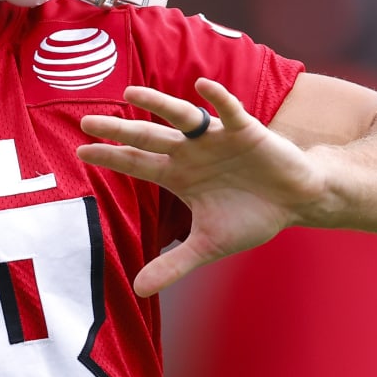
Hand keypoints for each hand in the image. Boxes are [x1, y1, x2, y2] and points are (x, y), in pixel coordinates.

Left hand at [76, 78, 327, 296]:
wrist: (296, 201)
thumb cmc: (251, 216)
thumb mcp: (208, 245)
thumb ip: (174, 264)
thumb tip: (138, 291)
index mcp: (178, 175)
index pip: (136, 164)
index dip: (110, 157)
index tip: (80, 151)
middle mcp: (190, 152)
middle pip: (148, 138)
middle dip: (119, 130)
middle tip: (86, 121)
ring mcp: (215, 138)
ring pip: (181, 117)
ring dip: (158, 104)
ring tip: (132, 94)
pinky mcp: (245, 130)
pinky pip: (229, 110)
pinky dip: (217, 98)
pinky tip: (202, 85)